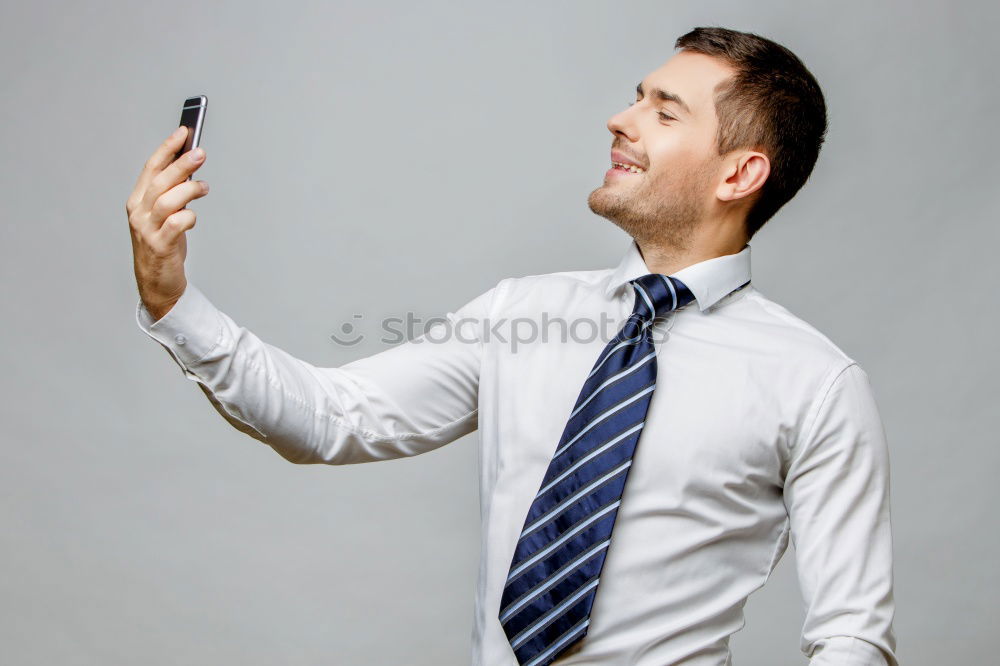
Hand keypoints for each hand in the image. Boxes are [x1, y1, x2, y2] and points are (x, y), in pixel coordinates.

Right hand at [126, 125, 209, 320]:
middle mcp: (138, 212)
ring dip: (188, 189)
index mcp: (137, 201)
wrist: (156, 283)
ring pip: (167, 200)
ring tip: (204, 187)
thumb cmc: (164, 245)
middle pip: (160, 181)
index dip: (167, 148)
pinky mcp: (159, 246)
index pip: (151, 168)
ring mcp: (147, 230)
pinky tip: (193, 218)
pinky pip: (176, 224)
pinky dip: (188, 217)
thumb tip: (191, 167)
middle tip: (200, 152)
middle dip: (181, 163)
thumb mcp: (165, 215)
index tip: (184, 131)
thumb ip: (173, 193)